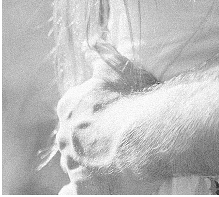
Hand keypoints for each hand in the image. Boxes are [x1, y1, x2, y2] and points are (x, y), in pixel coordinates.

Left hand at [56, 45, 161, 193]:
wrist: (146, 132)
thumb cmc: (135, 97)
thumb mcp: (118, 68)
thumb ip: (100, 56)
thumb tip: (90, 43)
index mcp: (69, 106)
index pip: (74, 110)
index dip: (93, 112)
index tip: (109, 113)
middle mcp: (64, 136)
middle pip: (73, 137)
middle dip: (89, 137)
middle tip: (114, 136)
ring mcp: (73, 164)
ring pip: (76, 163)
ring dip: (90, 161)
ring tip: (114, 158)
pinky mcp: (83, 189)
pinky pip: (72, 194)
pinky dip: (74, 192)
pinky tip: (81, 188)